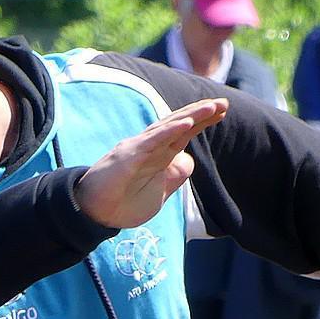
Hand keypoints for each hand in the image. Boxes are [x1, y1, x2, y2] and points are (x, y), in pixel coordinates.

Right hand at [75, 99, 227, 227]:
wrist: (95, 216)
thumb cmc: (122, 203)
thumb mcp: (157, 194)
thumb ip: (173, 177)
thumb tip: (188, 161)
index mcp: (158, 156)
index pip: (183, 133)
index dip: (202, 121)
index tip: (221, 110)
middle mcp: (149, 148)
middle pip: (179, 125)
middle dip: (201, 113)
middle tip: (224, 103)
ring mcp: (138, 150)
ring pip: (168, 128)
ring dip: (190, 116)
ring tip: (211, 106)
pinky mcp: (128, 157)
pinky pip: (152, 141)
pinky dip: (170, 131)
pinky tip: (187, 123)